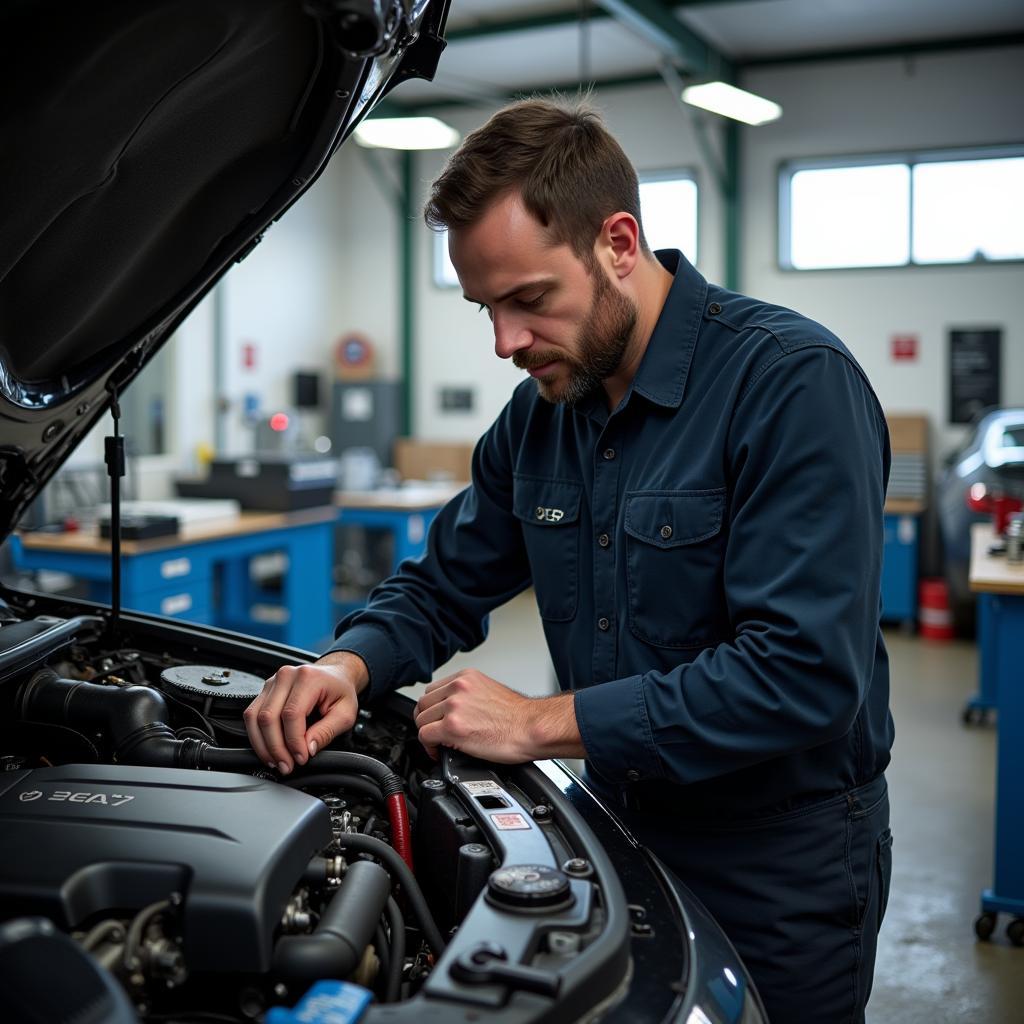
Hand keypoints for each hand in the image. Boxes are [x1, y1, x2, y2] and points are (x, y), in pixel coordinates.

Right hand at [243, 651, 368, 773]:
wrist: (336, 676)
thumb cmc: (341, 692)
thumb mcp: (345, 714)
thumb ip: (327, 731)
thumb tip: (307, 749)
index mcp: (308, 678)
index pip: (291, 714)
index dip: (294, 741)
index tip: (301, 758)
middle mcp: (286, 676)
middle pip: (268, 717)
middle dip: (276, 748)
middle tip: (287, 766)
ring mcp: (272, 682)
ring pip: (254, 717)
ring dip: (263, 745)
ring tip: (276, 762)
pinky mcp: (265, 691)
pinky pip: (251, 715)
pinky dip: (257, 736)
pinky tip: (269, 750)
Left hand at [413, 669, 584, 762]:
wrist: (533, 728)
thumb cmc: (519, 717)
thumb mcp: (489, 692)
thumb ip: (467, 695)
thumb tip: (455, 710)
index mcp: (466, 677)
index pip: (433, 690)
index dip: (433, 709)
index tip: (438, 720)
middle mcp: (458, 688)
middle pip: (423, 704)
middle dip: (428, 721)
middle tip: (437, 735)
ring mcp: (454, 707)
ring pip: (421, 720)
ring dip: (428, 734)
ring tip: (441, 744)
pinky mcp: (453, 727)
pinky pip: (425, 736)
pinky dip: (429, 747)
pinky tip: (440, 752)